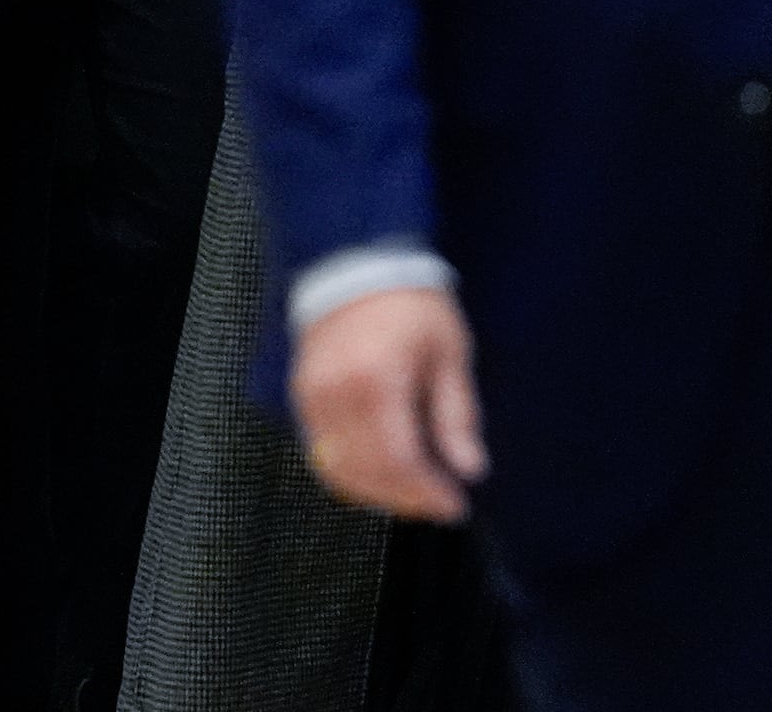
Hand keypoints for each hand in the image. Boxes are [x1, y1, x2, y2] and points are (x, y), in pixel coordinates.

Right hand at [292, 285, 488, 521]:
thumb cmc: (410, 305)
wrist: (357, 265)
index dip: (427, 492)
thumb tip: (469, 468)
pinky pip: (321, 451)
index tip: (454, 506)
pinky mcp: (302, 396)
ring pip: (338, 469)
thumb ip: (456, 416)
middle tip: (435, 506)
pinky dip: (350, 472)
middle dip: (405, 499)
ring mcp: (313, 396)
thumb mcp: (449, 354)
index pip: (400, 460)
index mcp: (377, 381)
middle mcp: (336, 394)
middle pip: (368, 472)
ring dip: (376, 493)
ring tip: (411, 494)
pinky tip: (379, 474)